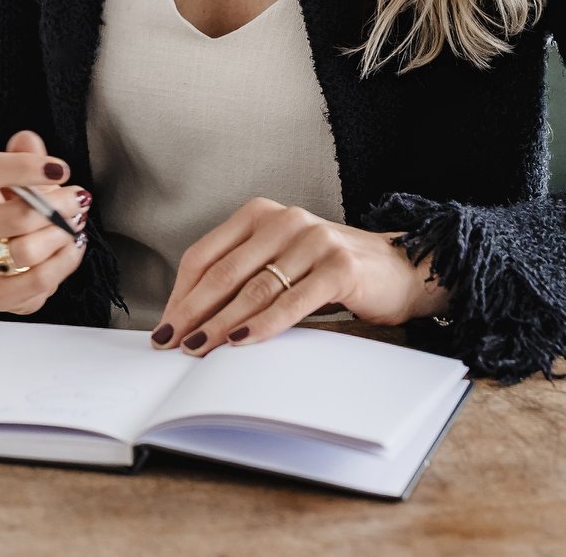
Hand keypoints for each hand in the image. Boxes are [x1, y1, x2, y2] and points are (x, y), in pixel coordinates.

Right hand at [0, 129, 89, 313]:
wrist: (4, 258)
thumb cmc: (12, 210)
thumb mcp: (18, 179)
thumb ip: (24, 156)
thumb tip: (27, 140)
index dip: (25, 167)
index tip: (61, 169)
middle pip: (16, 216)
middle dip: (59, 206)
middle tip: (79, 199)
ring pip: (28, 251)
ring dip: (62, 235)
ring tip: (75, 224)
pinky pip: (38, 281)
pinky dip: (64, 262)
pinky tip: (71, 248)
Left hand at [151, 197, 447, 355]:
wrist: (399, 269)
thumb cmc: (332, 269)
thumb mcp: (282, 263)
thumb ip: (243, 277)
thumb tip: (192, 318)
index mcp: (261, 215)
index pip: (205, 255)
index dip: (181, 294)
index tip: (165, 327)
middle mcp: (284, 220)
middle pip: (223, 273)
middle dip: (193, 313)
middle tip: (172, 344)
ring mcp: (313, 240)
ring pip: (253, 289)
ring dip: (221, 324)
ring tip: (199, 349)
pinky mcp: (339, 266)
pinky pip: (291, 302)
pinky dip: (263, 325)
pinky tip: (242, 343)